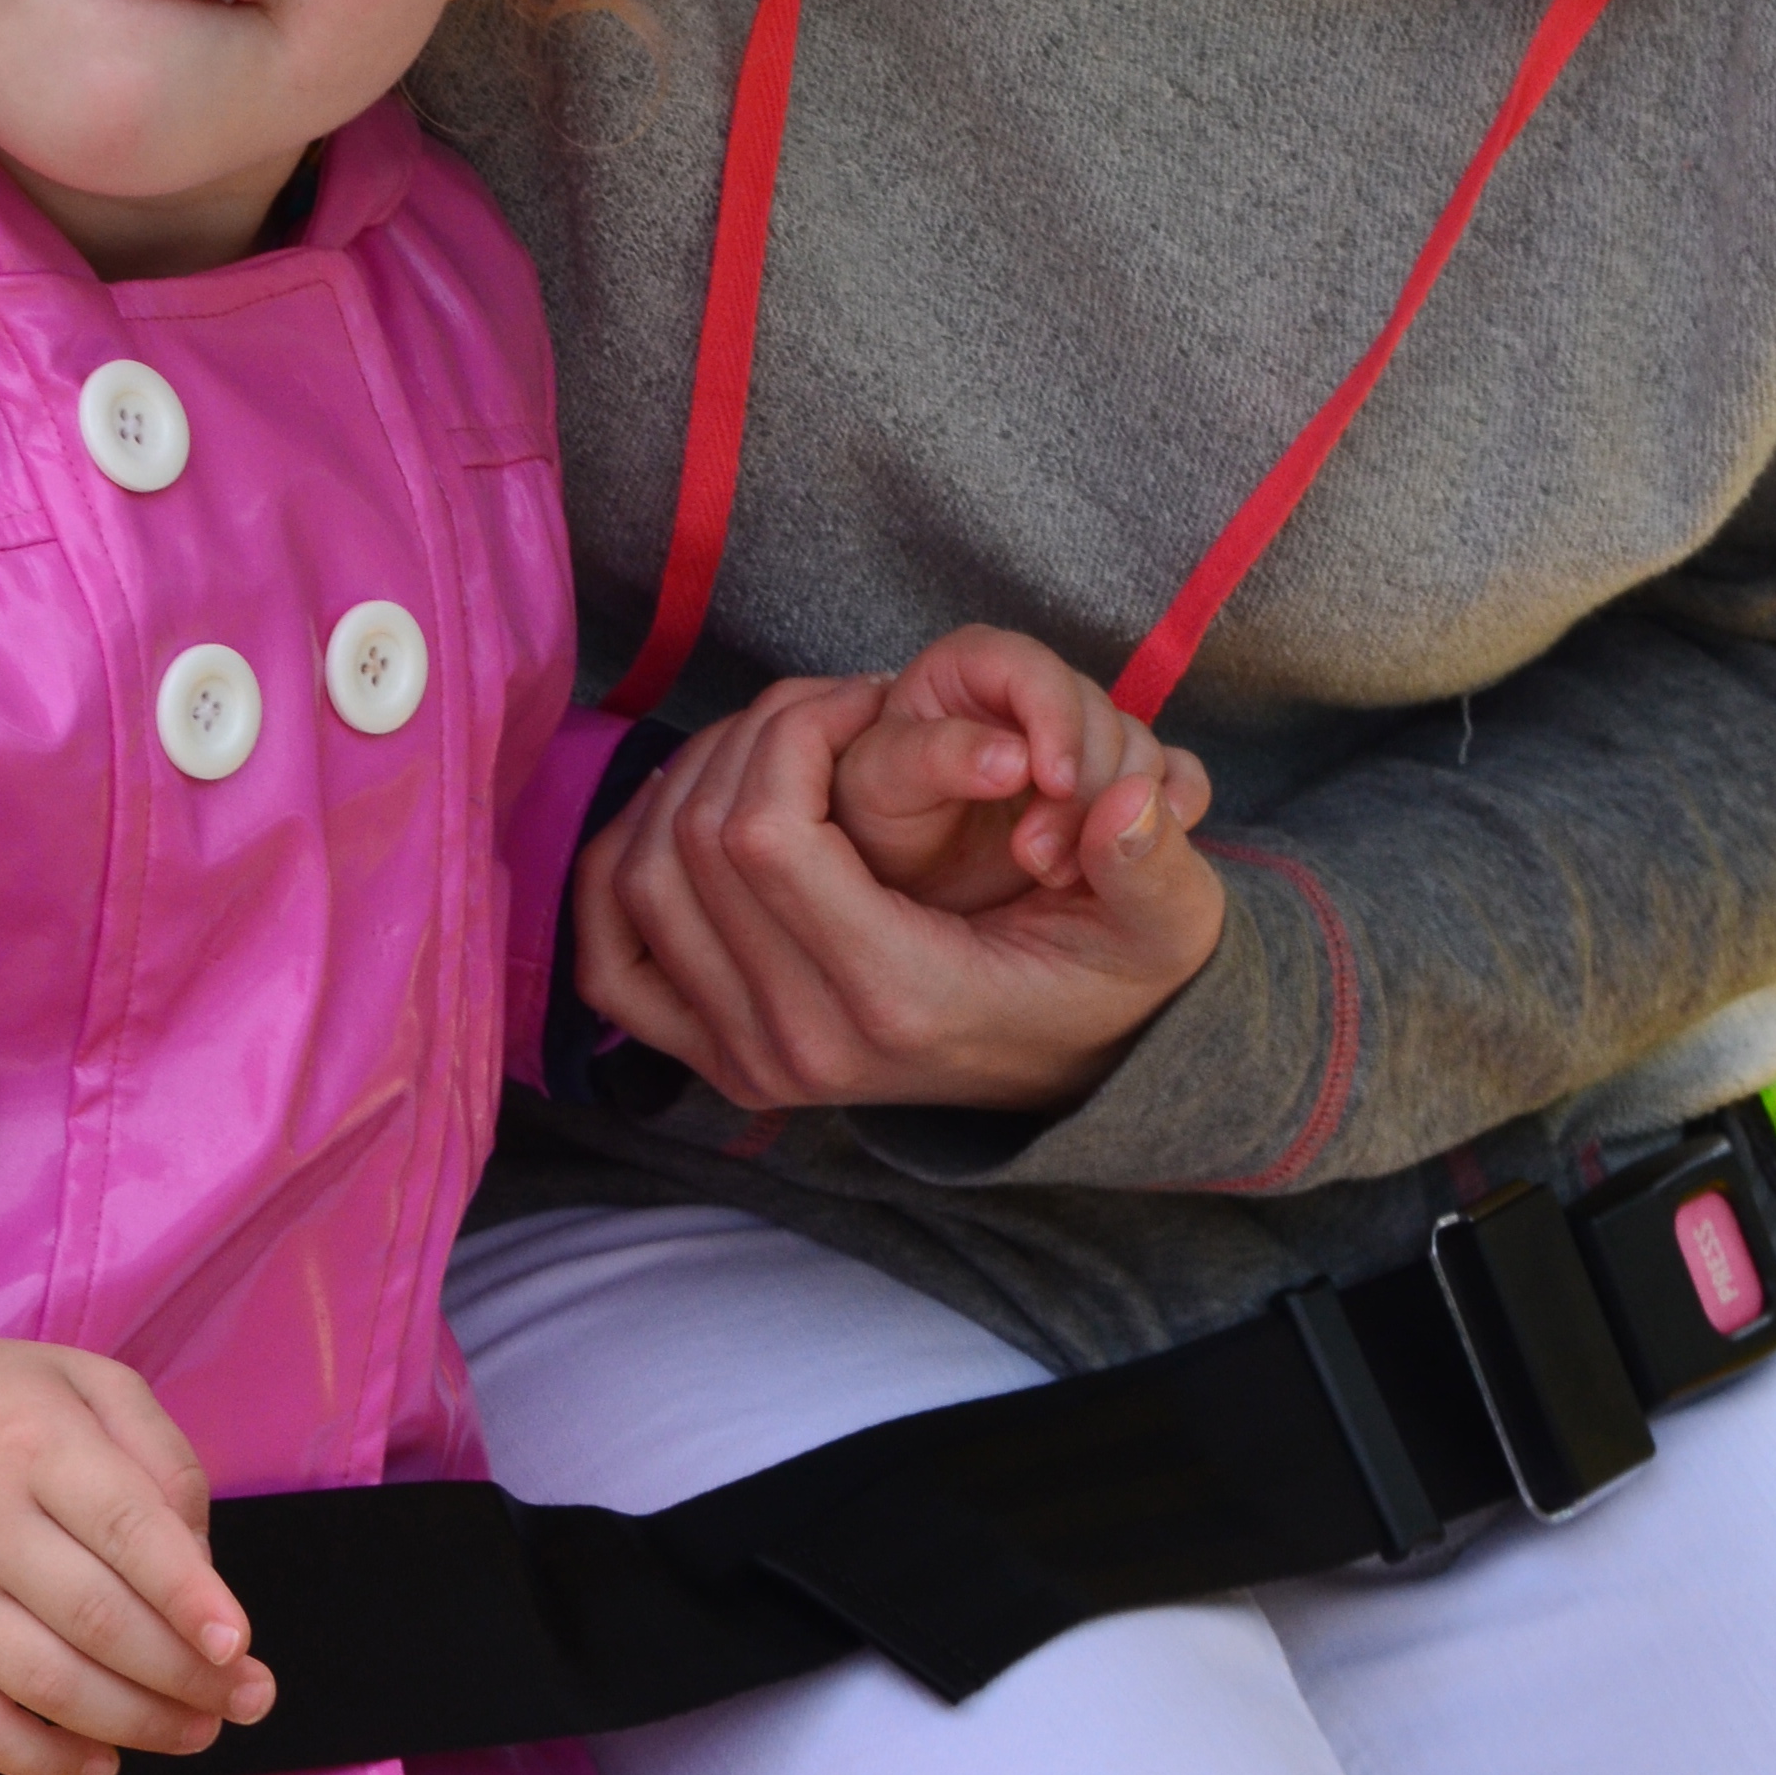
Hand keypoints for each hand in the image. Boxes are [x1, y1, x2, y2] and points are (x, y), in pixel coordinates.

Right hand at [0, 1335, 276, 1774]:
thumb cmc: (1, 1407)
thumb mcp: (89, 1384)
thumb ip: (161, 1457)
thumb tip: (201, 1565)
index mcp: (35, 1443)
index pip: (123, 1526)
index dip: (187, 1593)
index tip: (238, 1643)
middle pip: (95, 1618)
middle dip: (185, 1674)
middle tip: (247, 1698)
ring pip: (45, 1683)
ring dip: (135, 1722)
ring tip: (198, 1729)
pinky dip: (45, 1761)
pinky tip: (104, 1760)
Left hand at [574, 670, 1224, 1115]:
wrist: (1074, 1078)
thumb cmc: (1105, 979)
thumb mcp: (1163, 923)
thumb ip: (1149, 861)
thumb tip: (1130, 802)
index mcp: (896, 995)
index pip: (762, 836)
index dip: (791, 732)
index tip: (860, 696)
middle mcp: (804, 1039)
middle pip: (694, 844)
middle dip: (747, 738)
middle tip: (821, 702)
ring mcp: (749, 1060)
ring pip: (643, 882)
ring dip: (689, 781)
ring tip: (772, 742)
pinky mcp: (718, 1063)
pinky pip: (611, 961)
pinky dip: (622, 872)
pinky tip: (685, 814)